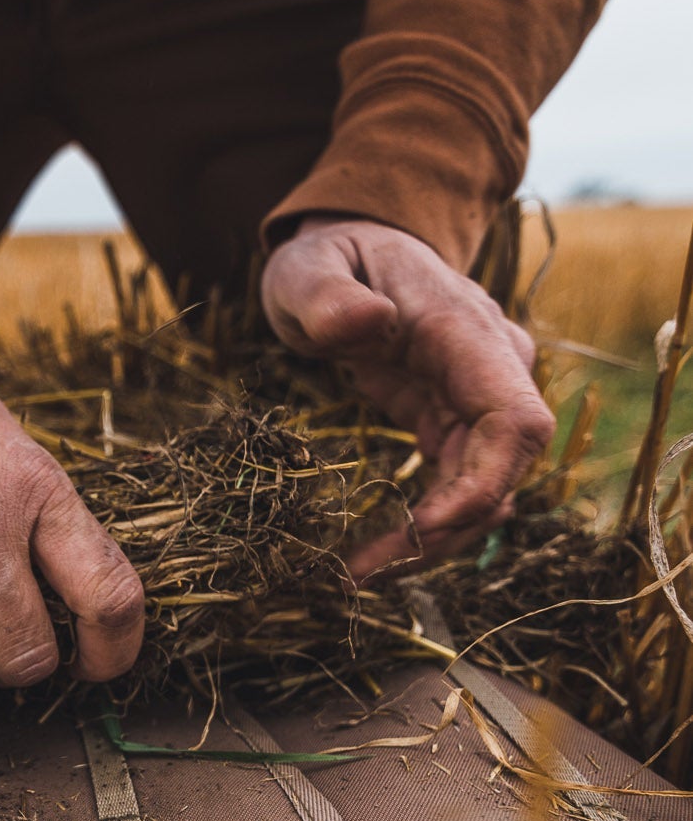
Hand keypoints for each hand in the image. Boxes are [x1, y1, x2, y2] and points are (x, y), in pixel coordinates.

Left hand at [261, 216, 554, 579]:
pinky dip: (424, 523)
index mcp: (464, 332)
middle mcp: (491, 367)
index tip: (423, 529)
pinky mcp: (455, 419)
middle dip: (445, 532)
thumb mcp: (307, 269)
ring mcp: (479, 395)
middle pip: (502, 470)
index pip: (514, 420)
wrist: (352, 246)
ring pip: (483, 488)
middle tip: (368, 573)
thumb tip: (369, 325)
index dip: (482, 485)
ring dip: (433, 540)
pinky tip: (376, 552)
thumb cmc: (330, 256)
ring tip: (361, 574)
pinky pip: (457, 483)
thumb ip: (327, 297)